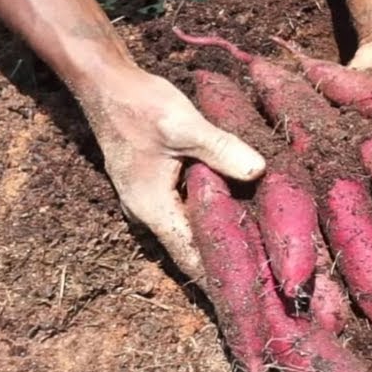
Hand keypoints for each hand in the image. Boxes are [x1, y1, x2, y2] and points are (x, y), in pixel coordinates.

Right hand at [79, 68, 265, 278]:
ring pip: (190, 227)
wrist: (107, 84)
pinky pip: (186, 208)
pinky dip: (210, 212)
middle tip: (265, 270)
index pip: (191, 256)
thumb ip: (221, 149)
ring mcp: (150, 199)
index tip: (252, 287)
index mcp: (152, 208)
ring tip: (258, 248)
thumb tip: (259, 171)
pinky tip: (238, 208)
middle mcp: (148, 212)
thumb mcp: (184, 125)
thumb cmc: (141, 105)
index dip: (220, 273)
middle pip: (191, 247)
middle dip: (224, 258)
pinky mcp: (156, 184)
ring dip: (218, 234)